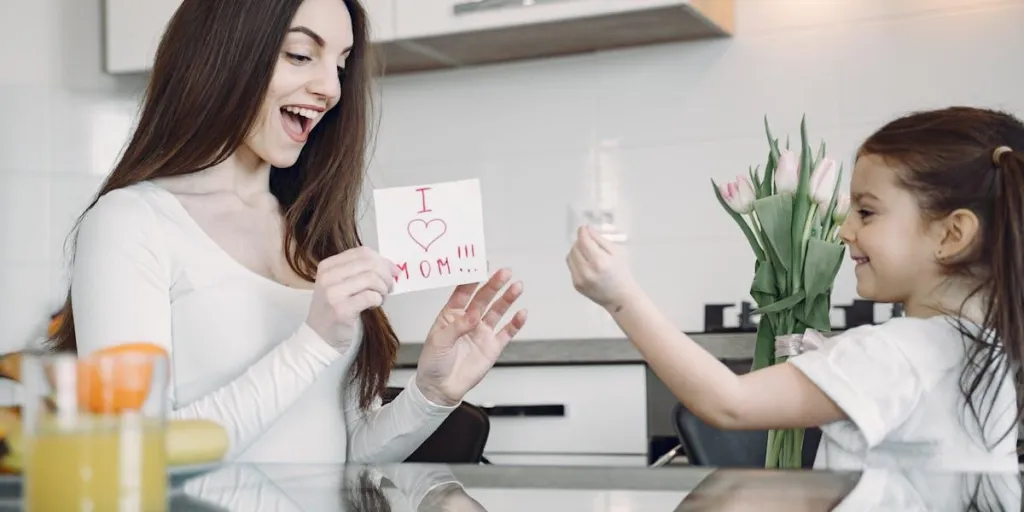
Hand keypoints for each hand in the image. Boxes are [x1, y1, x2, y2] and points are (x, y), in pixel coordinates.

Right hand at [306, 247, 396, 345]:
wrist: (319, 336)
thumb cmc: (334, 309)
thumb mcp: (341, 283)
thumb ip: (362, 271)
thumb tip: (393, 267)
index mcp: (328, 266)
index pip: (362, 253)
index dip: (382, 261)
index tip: (392, 272)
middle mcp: (328, 276)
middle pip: (369, 264)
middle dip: (386, 275)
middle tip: (388, 287)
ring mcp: (333, 293)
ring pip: (371, 279)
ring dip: (383, 288)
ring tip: (381, 297)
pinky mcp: (341, 310)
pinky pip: (370, 296)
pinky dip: (378, 300)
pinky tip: (374, 305)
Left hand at [415, 268, 527, 405]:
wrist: (440, 388)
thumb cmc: (433, 362)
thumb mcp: (439, 341)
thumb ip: (457, 326)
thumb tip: (474, 315)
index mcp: (451, 314)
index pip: (463, 292)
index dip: (472, 279)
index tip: (481, 266)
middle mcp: (469, 319)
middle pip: (484, 298)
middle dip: (494, 285)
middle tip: (505, 272)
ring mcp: (482, 332)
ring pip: (498, 311)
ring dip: (508, 299)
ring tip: (517, 286)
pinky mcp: (493, 346)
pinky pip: (507, 332)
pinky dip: (515, 323)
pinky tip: (522, 313)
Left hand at [566, 225, 638, 310]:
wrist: (620, 297)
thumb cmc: (621, 274)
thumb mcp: (616, 252)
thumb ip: (600, 239)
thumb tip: (587, 229)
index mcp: (599, 261)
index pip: (584, 240)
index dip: (582, 232)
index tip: (583, 228)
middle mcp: (588, 271)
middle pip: (575, 247)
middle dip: (580, 241)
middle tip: (589, 242)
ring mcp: (580, 279)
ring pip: (570, 256)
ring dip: (576, 251)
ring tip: (588, 253)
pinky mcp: (576, 285)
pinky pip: (571, 266)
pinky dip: (577, 261)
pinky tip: (587, 264)